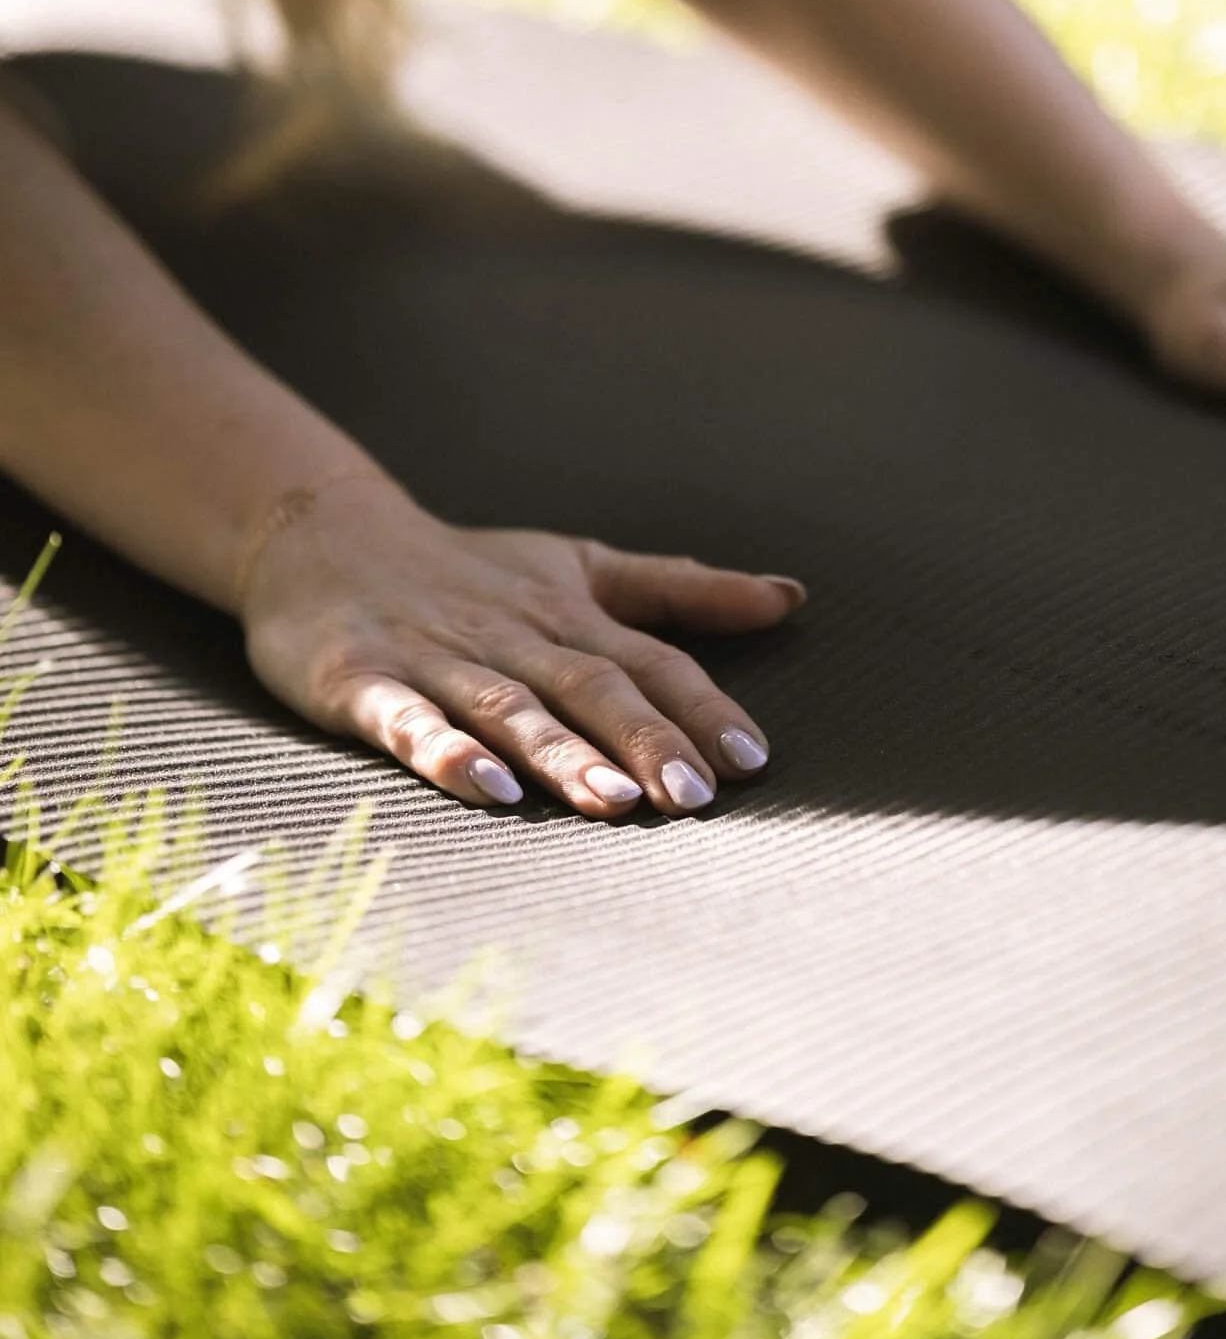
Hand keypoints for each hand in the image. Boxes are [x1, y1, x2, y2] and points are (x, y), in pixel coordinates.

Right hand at [239, 477, 800, 815]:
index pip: (648, 661)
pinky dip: (447, 751)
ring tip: (614, 803)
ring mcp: (435, 657)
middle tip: (695, 798)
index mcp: (566, 613)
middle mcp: (510, 635)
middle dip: (645, 740)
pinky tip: (487, 789)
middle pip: (588, 687)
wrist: (321, 534)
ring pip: (510, 708)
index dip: (701, 707)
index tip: (754, 760)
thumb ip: (681, 590)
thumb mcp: (581, 567)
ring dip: (562, 754)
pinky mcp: (361, 680)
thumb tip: (791, 597)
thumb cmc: (470, 567)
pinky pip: (407, 719)